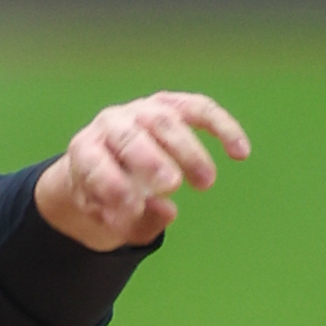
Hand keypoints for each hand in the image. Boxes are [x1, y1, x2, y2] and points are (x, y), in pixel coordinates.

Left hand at [33, 89, 248, 250]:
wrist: (106, 162)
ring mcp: (141, 109)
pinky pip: (199, 109)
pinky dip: (221, 127)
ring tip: (205, 183)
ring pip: (166, 120)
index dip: (113, 186)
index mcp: (85, 151)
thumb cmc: (106, 197)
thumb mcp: (108, 217)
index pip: (95, 164)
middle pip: (130, 136)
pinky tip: (241, 153)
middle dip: (151, 160)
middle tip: (172, 185)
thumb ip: (132, 221)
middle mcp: (110, 123)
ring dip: (188, 151)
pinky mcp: (171, 105)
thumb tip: (168, 211)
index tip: (133, 208)